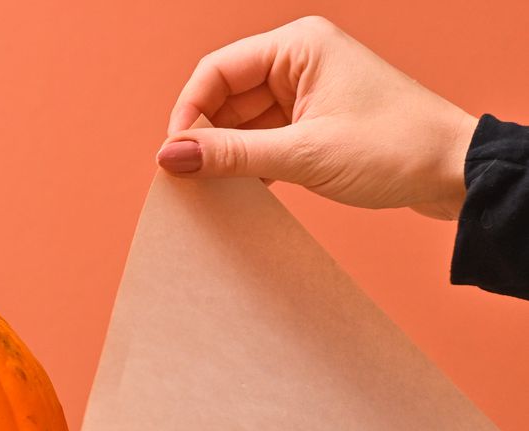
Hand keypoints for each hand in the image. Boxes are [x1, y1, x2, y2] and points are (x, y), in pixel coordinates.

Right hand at [157, 16, 478, 219]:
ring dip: (227, 154)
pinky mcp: (315, 121)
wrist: (454, 172)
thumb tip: (169, 157)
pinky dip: (250, 163)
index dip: (188, 114)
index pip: (215, 72)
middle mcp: (300, 60)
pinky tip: (245, 189)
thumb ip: (230, 155)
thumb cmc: (394, 149)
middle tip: (192, 180)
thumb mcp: (302, 154)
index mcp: (298, 46)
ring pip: (242, 120)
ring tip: (219, 188)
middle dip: (206, 137)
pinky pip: (264, 137)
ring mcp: (308, 91)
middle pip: (224, 96)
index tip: (175, 158)